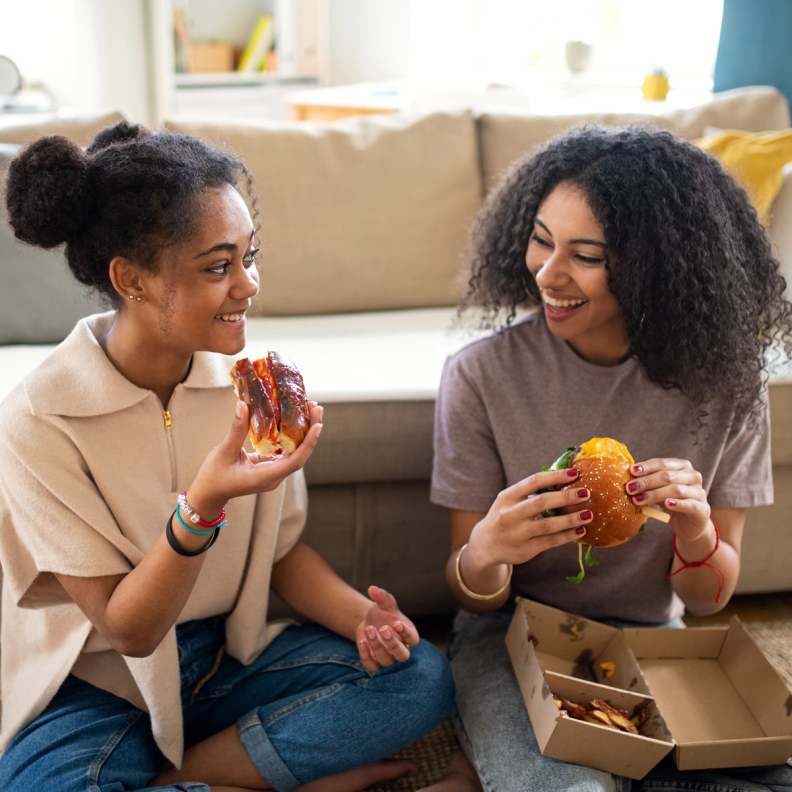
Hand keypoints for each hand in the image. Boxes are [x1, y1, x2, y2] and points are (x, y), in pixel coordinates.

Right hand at [189, 400, 322, 517]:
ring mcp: (273, 472)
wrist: (209, 492)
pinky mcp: (270, 466)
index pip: (295, 461)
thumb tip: (243, 405)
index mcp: (265, 477)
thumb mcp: (224, 451)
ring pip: (295, 451)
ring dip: (304, 431)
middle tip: (316, 408)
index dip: (308, 443)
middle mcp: (274, 476)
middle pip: (300, 454)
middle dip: (311, 431)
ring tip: (310, 409)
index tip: (318, 425)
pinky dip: (292, 434)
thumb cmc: (214, 476)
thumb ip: (236, 430)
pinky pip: (286, 450)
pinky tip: (294, 418)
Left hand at [355, 586, 418, 672]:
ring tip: (369, 629)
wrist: (369, 621)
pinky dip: (366, 656)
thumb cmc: (382, 612)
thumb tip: (372, 589)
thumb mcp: (384, 603)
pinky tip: (361, 641)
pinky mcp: (374, 661)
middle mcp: (400, 648)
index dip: (406, 633)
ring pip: (387, 661)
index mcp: (408, 634)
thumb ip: (382, 596)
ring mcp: (387, 656)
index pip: (413, 639)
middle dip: (393, 644)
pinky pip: (372, 667)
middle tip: (383, 628)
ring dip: (377, 646)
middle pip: (403, 656)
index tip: (396, 623)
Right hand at [467, 469, 592, 568]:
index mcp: (507, 497)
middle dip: (566, 497)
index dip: (555, 477)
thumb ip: (532, 493)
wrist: (486, 545)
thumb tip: (566, 479)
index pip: (533, 482)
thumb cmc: (505, 516)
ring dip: (570, 519)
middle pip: (541, 503)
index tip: (574, 473)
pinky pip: (550, 542)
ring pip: (548, 525)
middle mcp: (510, 514)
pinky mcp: (525, 550)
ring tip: (588, 514)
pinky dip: (567, 536)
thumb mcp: (510, 501)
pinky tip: (580, 531)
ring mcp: (517, 533)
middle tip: (586, 493)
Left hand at [627, 458, 710, 541]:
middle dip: (646, 482)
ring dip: (654, 494)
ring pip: (676, 490)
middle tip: (630, 488)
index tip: (631, 471)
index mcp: (681, 466)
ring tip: (638, 500)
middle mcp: (693, 476)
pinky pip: (690, 505)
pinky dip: (678, 504)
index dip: (646, 467)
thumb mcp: (657, 489)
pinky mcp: (703, 509)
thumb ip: (648, 482)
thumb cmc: (670, 502)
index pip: (662, 463)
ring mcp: (700, 492)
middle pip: (667, 476)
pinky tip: (667, 504)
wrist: (688, 524)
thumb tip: (628, 478)